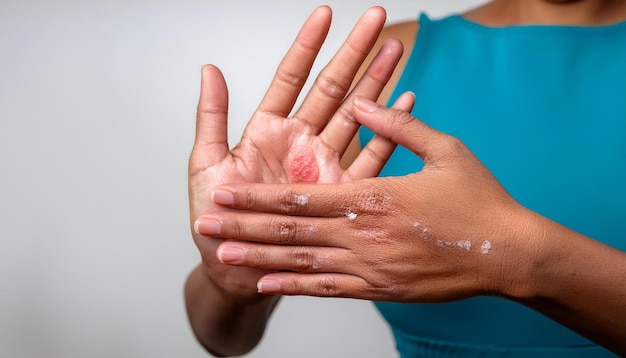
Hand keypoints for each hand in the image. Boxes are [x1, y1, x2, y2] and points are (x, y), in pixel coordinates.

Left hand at [189, 7, 412, 301]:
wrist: (233, 274)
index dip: (307, 46)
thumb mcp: (206, 167)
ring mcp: (324, 169)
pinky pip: (370, 161)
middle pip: (331, 90)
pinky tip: (404, 104)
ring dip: (376, 85)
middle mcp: (300, 146)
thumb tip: (209, 69)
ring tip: (396, 51)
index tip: (325, 14)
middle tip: (376, 19)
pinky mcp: (341, 197)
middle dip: (354, 53)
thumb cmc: (215, 221)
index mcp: (269, 133)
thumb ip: (212, 118)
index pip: (292, 78)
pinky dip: (388, 134)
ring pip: (355, 118)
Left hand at [196, 97, 532, 301]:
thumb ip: (398, 126)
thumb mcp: (445, 149)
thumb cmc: (479, 200)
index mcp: (374, 197)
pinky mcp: (382, 289)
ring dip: (260, 259)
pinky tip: (269, 283)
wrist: (509, 254)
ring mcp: (371, 267)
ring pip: (302, 263)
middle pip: (291, 232)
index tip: (226, 193)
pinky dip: (296, 287)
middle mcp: (364, 235)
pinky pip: (329, 290)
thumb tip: (364, 101)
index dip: (258, 196)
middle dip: (245, 227)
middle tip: (206, 227)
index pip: (301, 197)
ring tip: (224, 257)